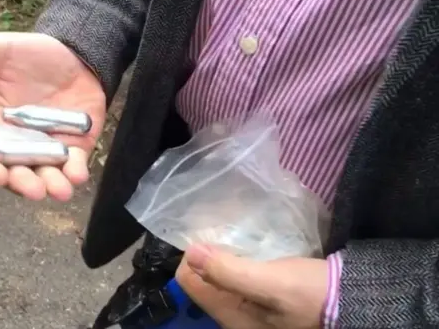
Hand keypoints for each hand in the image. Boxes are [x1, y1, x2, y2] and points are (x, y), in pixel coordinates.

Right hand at [0, 33, 105, 200]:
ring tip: (58, 190)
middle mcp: (19, 145)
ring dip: (50, 187)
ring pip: (44, 178)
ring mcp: (47, 150)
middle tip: (32, 189)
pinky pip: (73, 168)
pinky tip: (77, 175)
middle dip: (22, 184)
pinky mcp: (75, 149)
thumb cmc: (32, 54)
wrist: (76, 53)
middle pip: (13, 175)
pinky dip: (75, 174)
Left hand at [176, 244, 327, 328]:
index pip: (189, 282)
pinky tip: (248, 245)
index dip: (194, 256)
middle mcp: (235, 316)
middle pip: (203, 279)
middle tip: (220, 229)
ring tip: (232, 233)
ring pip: (220, 274)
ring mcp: (250, 307)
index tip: (207, 234)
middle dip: (206, 254)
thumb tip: (192, 252)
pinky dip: (238, 258)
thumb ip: (228, 272)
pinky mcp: (265, 296)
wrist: (357, 300)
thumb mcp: (270, 283)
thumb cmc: (312, 294)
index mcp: (230, 318)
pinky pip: (238, 274)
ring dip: (222, 254)